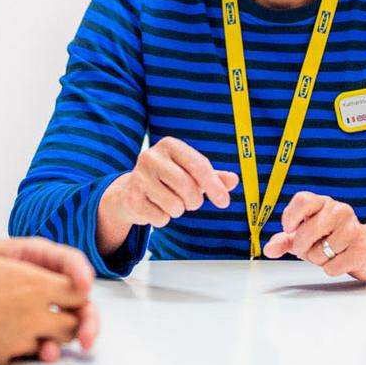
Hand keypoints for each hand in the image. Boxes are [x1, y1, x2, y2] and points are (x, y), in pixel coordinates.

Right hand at [0, 252, 92, 364]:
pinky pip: (21, 357)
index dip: (79, 295)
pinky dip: (18, 351)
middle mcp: (31, 313)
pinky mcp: (1, 360)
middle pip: (73, 325)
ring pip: (51, 345)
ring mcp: (17, 340)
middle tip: (64, 321)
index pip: (78, 293)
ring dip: (47, 340)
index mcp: (31, 283)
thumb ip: (22, 270)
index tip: (75, 296)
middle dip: (71, 323)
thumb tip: (40, 277)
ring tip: (33, 331)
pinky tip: (1, 338)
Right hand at [97, 137, 238, 251]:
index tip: (224, 202)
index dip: (215, 186)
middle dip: (194, 201)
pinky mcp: (131, 198)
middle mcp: (151, 156)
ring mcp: (138, 177)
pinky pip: (161, 218)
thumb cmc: (168, 179)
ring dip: (178, 211)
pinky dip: (163, 219)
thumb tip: (234, 180)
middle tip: (189, 201)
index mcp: (169, 145)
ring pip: (175, 205)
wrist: (131, 190)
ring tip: (169, 202)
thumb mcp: (191, 173)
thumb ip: (213, 177)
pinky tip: (155, 208)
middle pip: (188, 187)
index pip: (199, 165)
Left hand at [263, 192, 365, 279]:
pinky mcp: (362, 248)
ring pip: (319, 252)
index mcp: (322, 202)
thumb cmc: (330, 238)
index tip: (289, 229)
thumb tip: (269, 249)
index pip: (303, 200)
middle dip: (301, 247)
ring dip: (318, 259)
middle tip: (306, 249)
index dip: (291, 216)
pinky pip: (332, 267)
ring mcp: (353, 228)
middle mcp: (339, 210)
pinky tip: (339, 260)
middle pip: (307, 231)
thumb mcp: (304, 235)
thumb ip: (283, 240)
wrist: (365, 248)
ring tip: (327, 253)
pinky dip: (330, 269)